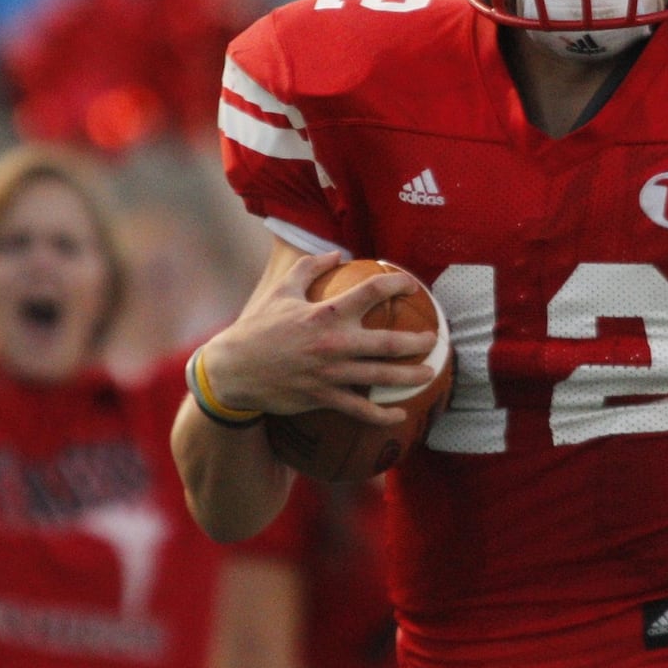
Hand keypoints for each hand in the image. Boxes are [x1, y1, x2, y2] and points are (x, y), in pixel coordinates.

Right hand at [201, 251, 438, 425]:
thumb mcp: (282, 291)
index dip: (396, 284)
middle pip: (387, 342)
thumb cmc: (259, 328)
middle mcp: (333, 343)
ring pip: (380, 376)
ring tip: (428, 373)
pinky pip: (360, 409)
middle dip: (416, 341)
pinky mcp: (323, 398)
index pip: (371, 292)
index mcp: (325, 313)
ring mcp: (330, 373)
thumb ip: (310, 268)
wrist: (234, 370)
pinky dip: (382, 415)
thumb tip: (336, 253)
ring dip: (409, 376)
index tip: (411, 285)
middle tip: (433, 339)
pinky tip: (399, 415)